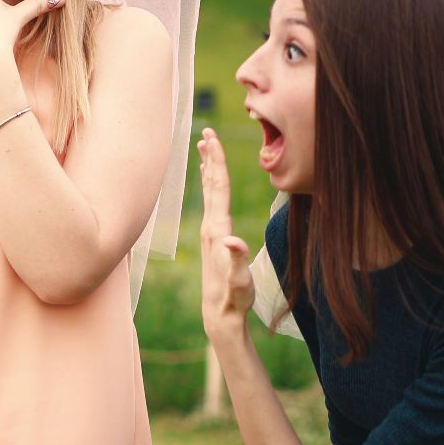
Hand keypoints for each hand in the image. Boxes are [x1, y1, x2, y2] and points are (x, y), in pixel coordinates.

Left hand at [196, 128, 253, 338]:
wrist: (219, 313)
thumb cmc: (233, 297)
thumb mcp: (238, 280)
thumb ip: (236, 261)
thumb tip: (232, 242)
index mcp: (217, 229)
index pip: (218, 188)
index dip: (217, 162)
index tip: (212, 138)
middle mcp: (211, 226)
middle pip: (211, 184)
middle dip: (210, 156)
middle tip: (206, 131)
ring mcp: (211, 230)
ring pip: (210, 191)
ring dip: (209, 167)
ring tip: (205, 146)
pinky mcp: (214, 236)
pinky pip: (212, 202)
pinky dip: (212, 185)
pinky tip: (210, 179)